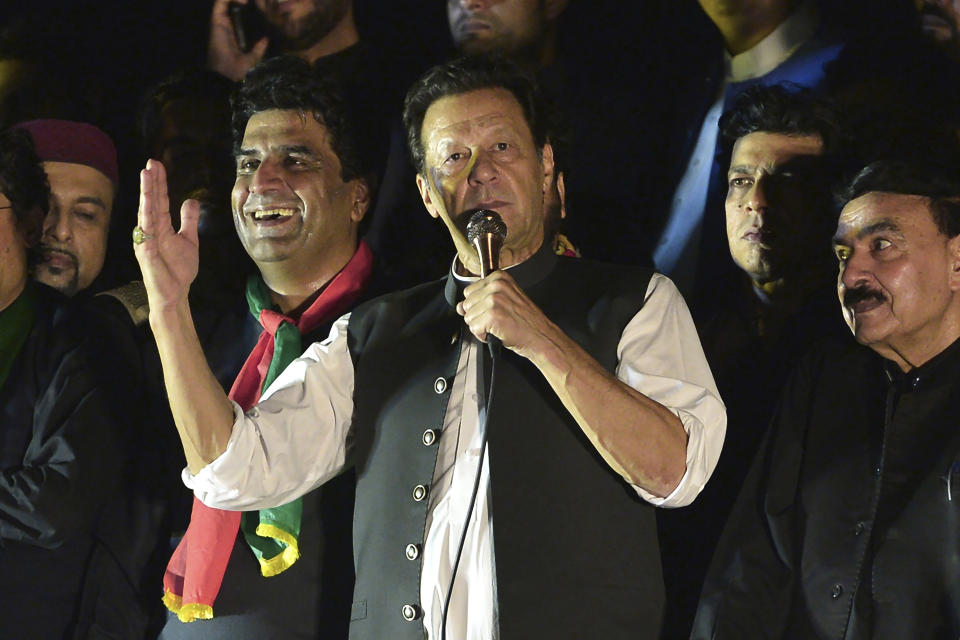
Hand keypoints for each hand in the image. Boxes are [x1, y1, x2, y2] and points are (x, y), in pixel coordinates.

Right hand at [134, 160, 199, 313]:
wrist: (175, 293)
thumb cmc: (178, 269)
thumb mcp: (189, 240)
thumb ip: (188, 220)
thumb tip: (191, 200)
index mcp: (160, 226)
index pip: (159, 200)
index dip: (159, 183)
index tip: (157, 164)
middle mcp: (150, 230)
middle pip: (151, 202)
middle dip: (151, 182)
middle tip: (151, 162)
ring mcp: (146, 241)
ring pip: (146, 213)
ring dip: (146, 194)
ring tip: (146, 176)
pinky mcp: (146, 253)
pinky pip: (146, 234)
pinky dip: (146, 219)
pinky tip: (147, 205)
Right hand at [207, 0, 268, 81]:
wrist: (227, 75)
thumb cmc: (239, 70)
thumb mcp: (253, 58)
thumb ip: (259, 48)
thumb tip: (266, 39)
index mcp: (235, 33)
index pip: (239, 14)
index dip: (247, 7)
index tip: (260, 6)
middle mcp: (227, 25)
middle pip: (231, 4)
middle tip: (257, 1)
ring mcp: (221, 22)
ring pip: (225, 1)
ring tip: (248, 0)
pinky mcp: (217, 20)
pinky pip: (220, 2)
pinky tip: (243, 1)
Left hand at [456, 271, 555, 357]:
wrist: (541, 337)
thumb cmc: (526, 321)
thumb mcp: (505, 301)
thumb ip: (480, 300)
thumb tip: (459, 307)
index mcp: (499, 278)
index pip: (469, 292)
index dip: (479, 306)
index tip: (496, 310)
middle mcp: (496, 286)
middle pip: (466, 304)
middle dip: (478, 316)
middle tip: (498, 320)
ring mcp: (493, 300)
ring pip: (468, 317)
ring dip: (481, 327)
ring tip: (498, 326)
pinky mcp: (492, 316)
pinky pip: (474, 328)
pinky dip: (483, 335)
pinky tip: (497, 333)